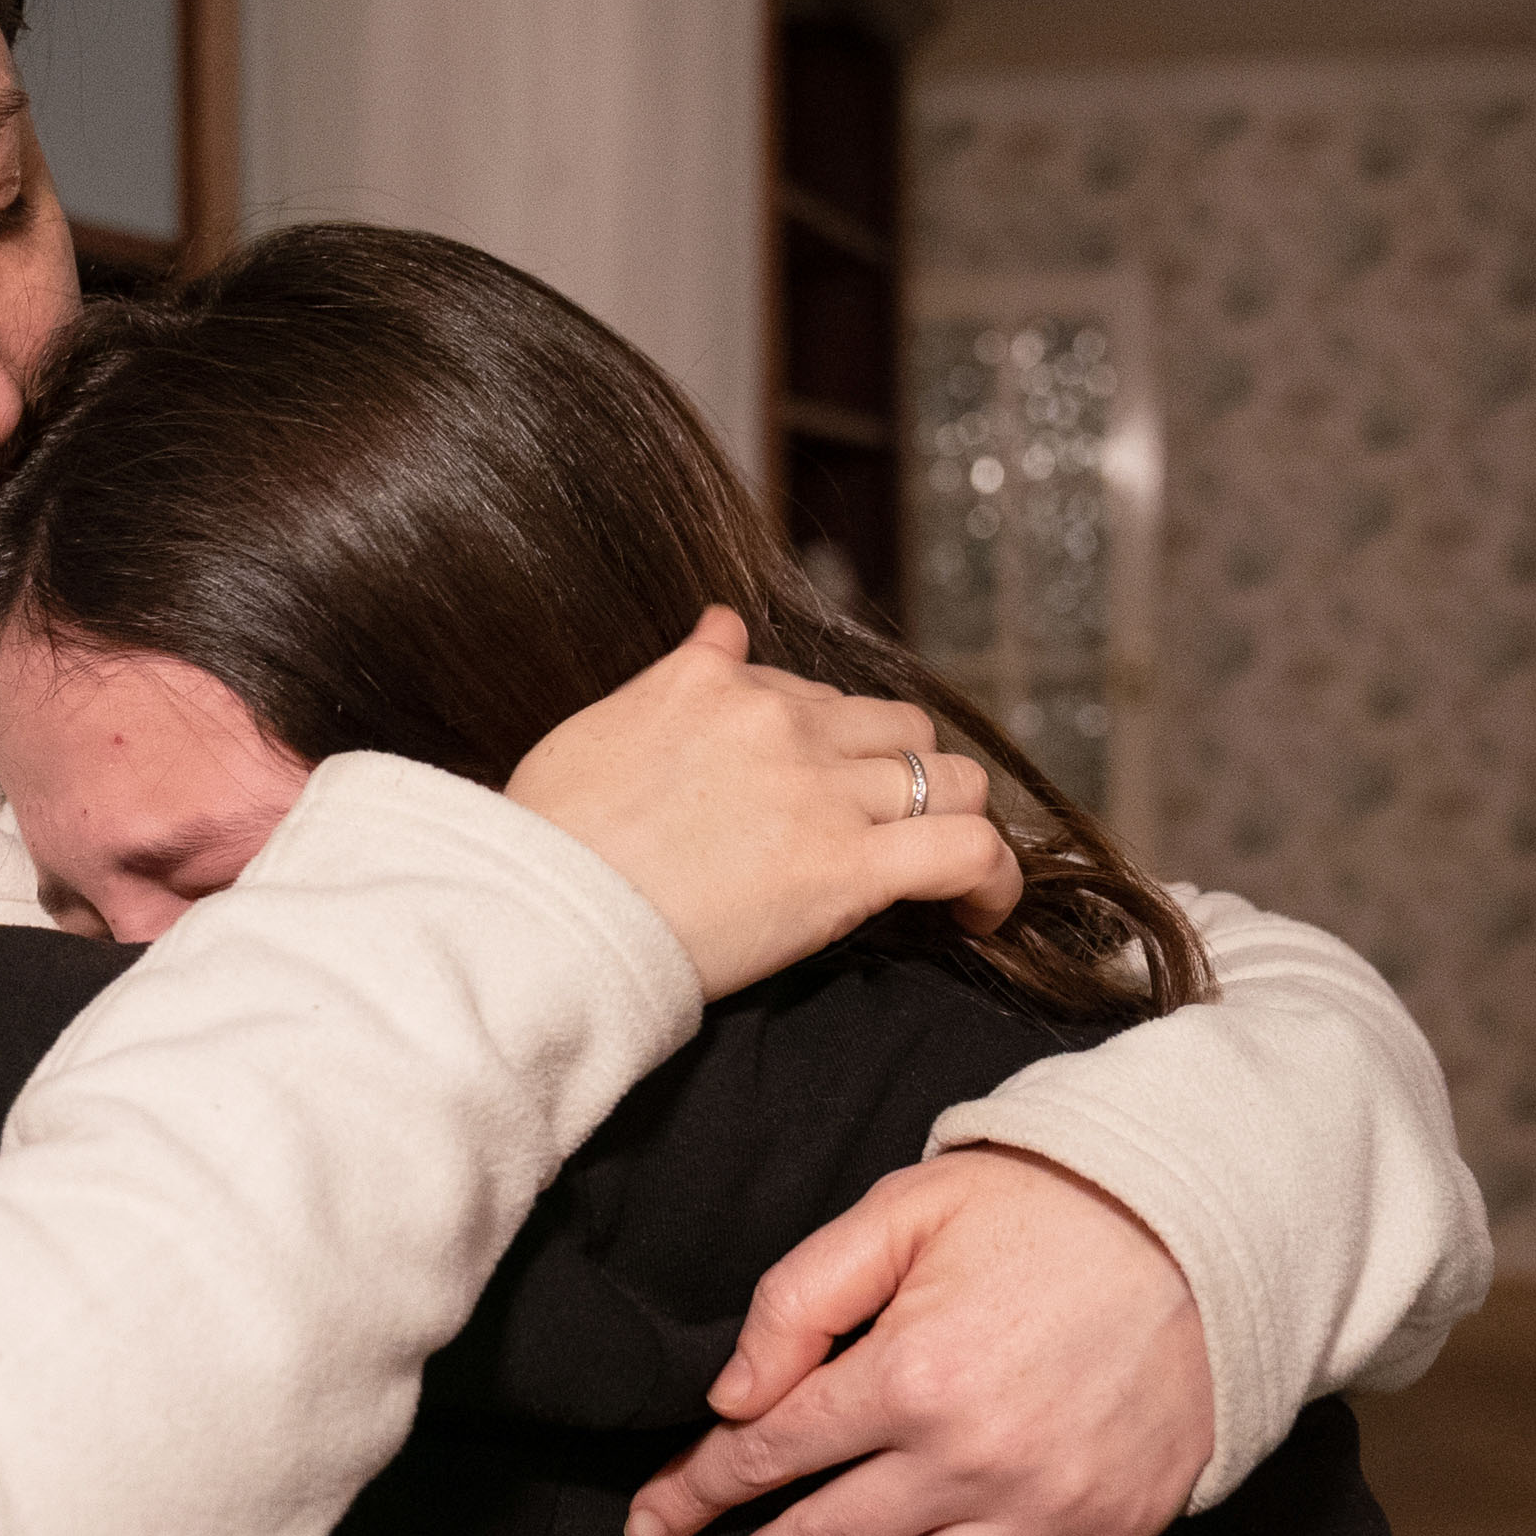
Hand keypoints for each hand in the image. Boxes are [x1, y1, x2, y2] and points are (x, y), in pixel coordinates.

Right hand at [507, 610, 1024, 998]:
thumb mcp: (601, 722)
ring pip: (950, 778)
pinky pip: (966, 850)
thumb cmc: (548, 836)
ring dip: (956, 818)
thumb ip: (676, 672)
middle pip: (898, 726)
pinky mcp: (847, 868)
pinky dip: (994, 879)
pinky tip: (985, 913)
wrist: (542, 912)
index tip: (823, 794)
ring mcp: (821, 792)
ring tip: (947, 868)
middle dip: (904, 774)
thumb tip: (722, 622)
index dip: (831, 747)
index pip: (817, 695)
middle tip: (890, 830)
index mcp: (720, 682)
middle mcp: (782, 722)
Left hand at [621, 1144, 1210, 1535]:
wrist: (1209, 1226)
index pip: (769, 1453)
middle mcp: (968, 1460)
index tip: (650, 1528)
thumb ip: (802, 1296)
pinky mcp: (1113, 1535)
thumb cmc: (1045, 1208)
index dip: (697, 1493)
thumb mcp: (905, 1209)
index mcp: (907, 1374)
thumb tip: (729, 1396)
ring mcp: (1045, 1511)